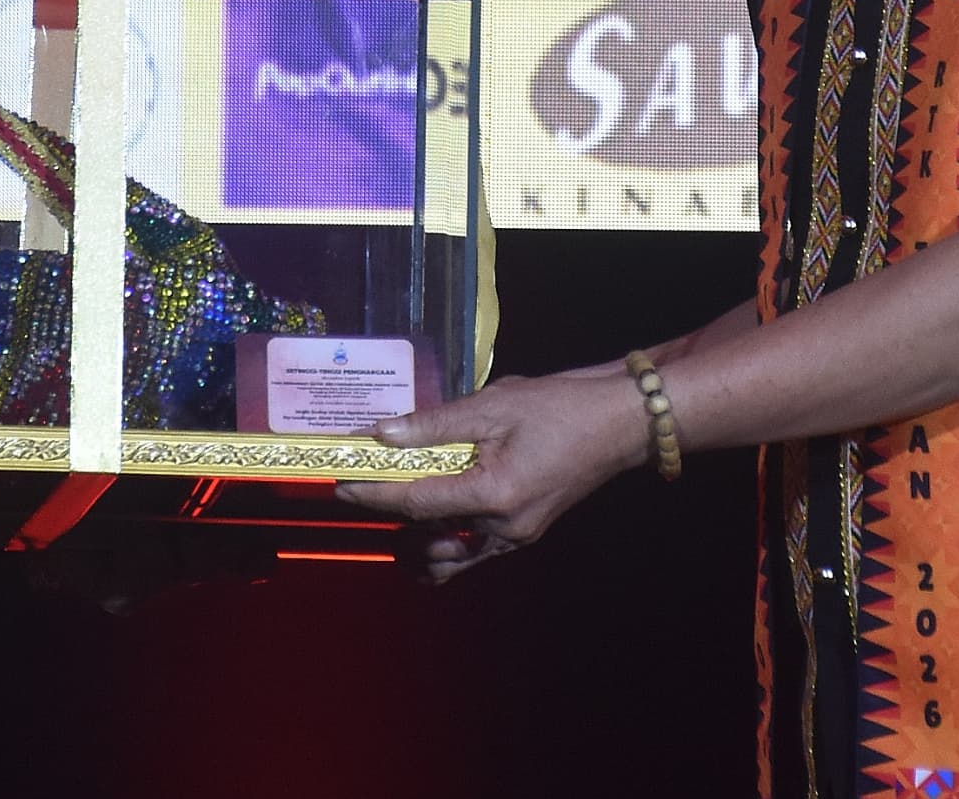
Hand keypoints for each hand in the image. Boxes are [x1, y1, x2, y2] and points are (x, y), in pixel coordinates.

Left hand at [335, 369, 648, 582]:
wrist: (617, 423)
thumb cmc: (559, 408)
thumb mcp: (492, 405)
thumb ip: (435, 424)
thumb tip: (384, 434)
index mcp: (494, 495)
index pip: (417, 501)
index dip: (375, 493)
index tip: (341, 485)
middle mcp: (503, 527)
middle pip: (428, 532)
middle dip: (391, 516)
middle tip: (362, 491)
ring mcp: (515, 536)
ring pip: (451, 553)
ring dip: (416, 539)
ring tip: (390, 512)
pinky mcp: (523, 532)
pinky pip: (473, 549)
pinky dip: (445, 542)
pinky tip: (428, 527)